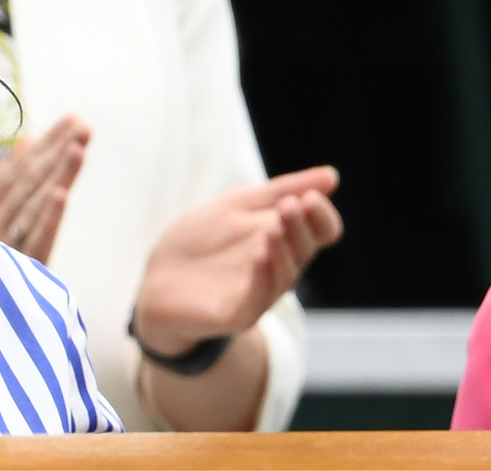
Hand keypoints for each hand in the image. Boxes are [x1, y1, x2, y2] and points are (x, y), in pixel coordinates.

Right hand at [0, 115, 89, 262]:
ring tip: (78, 146)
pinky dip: (47, 217)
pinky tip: (62, 194)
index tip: (74, 121)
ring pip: (33, 203)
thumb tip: (28, 139)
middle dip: (56, 151)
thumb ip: (10, 180)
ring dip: (55, 174)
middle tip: (83, 126)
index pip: (20, 168)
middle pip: (27, 181)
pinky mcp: (15, 271)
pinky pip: (34, 240)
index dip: (48, 144)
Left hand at [132, 166, 341, 355]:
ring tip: (274, 225)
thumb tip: (332, 176)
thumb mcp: (238, 204)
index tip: (310, 196)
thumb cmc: (201, 239)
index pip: (321, 231)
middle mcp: (279, 268)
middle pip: (305, 249)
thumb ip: (280, 190)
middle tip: (289, 205)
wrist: (158, 277)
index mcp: (285, 240)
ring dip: (283, 249)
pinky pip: (257, 298)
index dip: (322, 216)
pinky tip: (259, 255)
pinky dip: (262, 276)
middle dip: (299, 226)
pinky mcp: (237, 313)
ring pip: (284, 274)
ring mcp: (260, 292)